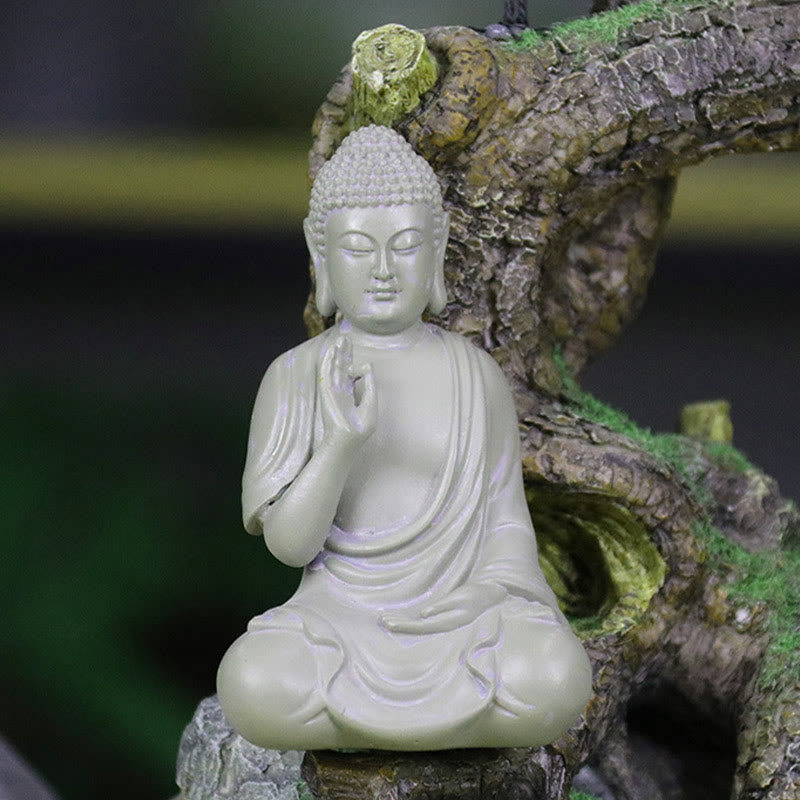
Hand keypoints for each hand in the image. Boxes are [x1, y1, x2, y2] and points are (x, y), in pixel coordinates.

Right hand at [319, 336, 376, 449]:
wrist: (349, 439)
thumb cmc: (360, 428)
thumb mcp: (371, 404)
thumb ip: (370, 385)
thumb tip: (368, 365)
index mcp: (349, 396)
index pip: (349, 375)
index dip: (354, 365)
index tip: (365, 366)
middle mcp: (339, 392)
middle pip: (340, 368)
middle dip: (343, 354)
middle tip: (345, 338)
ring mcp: (332, 391)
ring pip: (333, 368)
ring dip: (336, 354)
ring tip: (340, 340)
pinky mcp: (327, 392)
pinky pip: (327, 374)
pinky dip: (329, 362)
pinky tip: (331, 351)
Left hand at [380, 582, 507, 633]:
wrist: (489, 596)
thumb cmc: (475, 595)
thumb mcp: (459, 598)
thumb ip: (441, 606)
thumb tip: (423, 614)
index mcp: (447, 623)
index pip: (420, 627)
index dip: (404, 626)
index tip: (389, 624)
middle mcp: (443, 626)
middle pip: (416, 629)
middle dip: (399, 625)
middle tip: (381, 620)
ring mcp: (442, 623)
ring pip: (417, 626)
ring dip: (402, 623)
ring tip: (385, 618)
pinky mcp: (442, 617)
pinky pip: (422, 621)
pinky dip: (409, 619)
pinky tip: (399, 617)